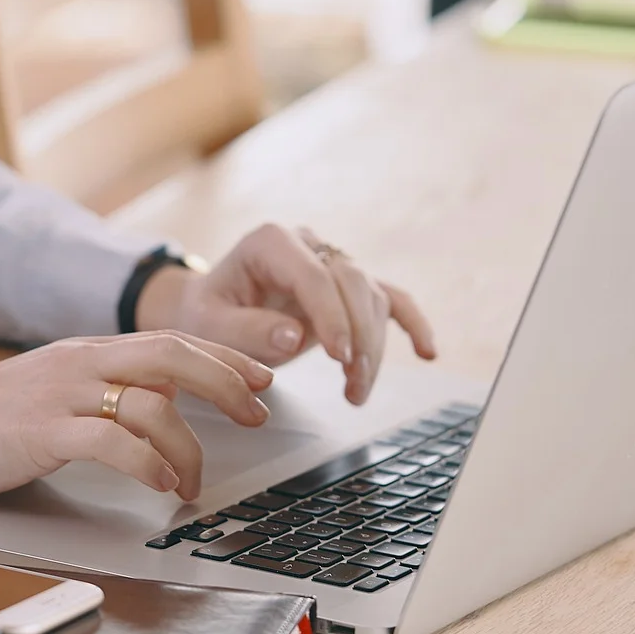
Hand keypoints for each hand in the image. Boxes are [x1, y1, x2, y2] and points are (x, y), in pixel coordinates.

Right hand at [0, 332, 273, 502]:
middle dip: (228, 382)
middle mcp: (78, 362)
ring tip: (194, 484)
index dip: (222, 357)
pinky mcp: (41, 433)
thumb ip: (101, 393)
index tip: (261, 377)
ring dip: (189, 448)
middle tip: (259, 413)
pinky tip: (161, 486)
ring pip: (152, 404)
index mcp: (83, 351)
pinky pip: (113, 443)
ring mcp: (60, 395)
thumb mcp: (48, 394)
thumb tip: (160, 408)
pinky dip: (149, 465)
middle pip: (175, 356)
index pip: (169, 340)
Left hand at [135, 223, 435, 405]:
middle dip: (359, 336)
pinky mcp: (346, 287)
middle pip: (352, 283)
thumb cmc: (207, 314)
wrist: (208, 310)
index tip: (338, 356)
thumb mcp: (210, 326)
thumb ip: (247, 330)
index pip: (314, 275)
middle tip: (353, 382)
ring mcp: (331, 262)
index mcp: (270, 242)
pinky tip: (428, 352)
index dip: (332, 315)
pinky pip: (389, 299)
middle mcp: (307, 244)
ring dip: (372, 347)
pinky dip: (411, 323)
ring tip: (356, 391)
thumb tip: (294, 336)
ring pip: (371, 297)